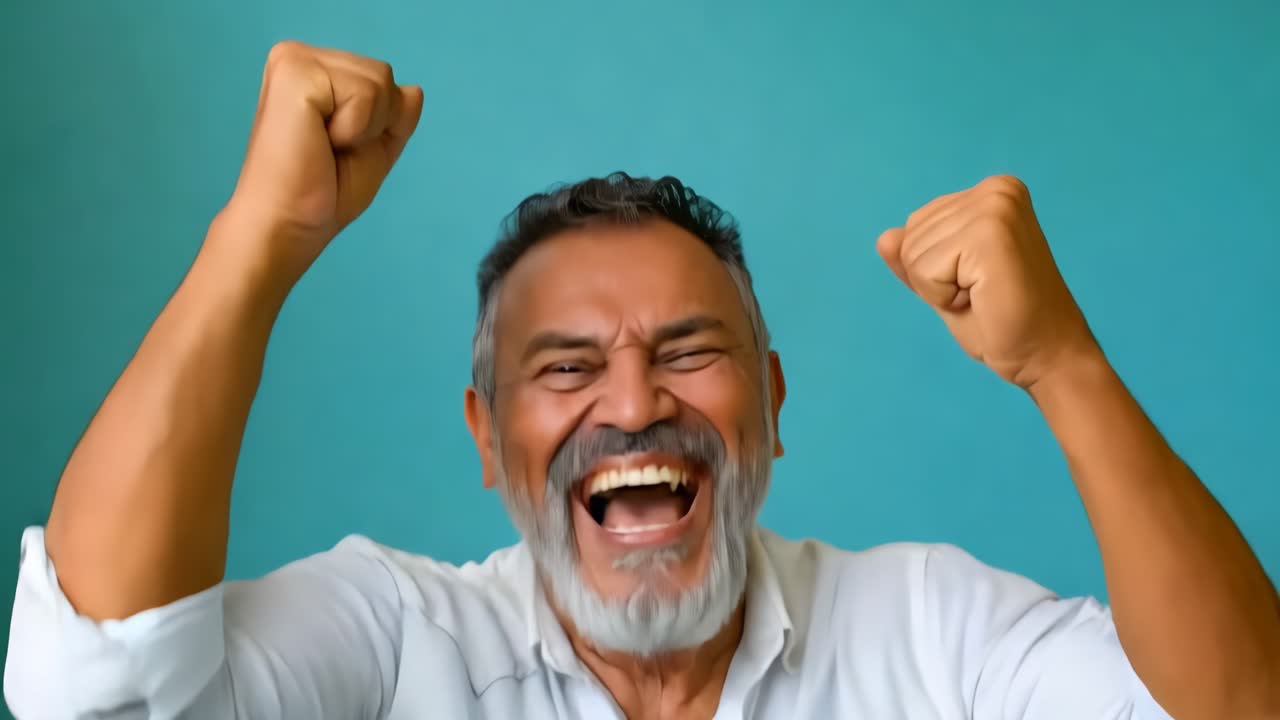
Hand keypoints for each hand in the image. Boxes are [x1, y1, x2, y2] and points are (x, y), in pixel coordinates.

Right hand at [213, 41, 424, 283]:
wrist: (287, 224)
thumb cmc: (323, 193)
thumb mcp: (374, 150)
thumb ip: (395, 118)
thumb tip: (415, 89)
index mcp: (312, 70)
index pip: (382, 79)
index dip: (378, 124)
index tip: (336, 149)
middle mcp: (299, 56)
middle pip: (384, 75)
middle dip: (374, 124)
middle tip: (329, 151)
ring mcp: (294, 59)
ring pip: (379, 81)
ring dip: (363, 128)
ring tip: (322, 146)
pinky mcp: (295, 72)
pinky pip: (365, 93)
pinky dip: (354, 129)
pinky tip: (318, 142)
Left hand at [876, 175, 1100, 389]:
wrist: (1046, 354)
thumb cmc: (1000, 321)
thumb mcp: (945, 282)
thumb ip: (914, 258)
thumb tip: (885, 237)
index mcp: (991, 192)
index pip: (915, 225)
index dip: (934, 268)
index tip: (976, 282)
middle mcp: (995, 189)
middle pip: (910, 236)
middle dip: (934, 278)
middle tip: (981, 293)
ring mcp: (994, 207)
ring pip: (912, 254)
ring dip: (940, 289)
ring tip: (984, 295)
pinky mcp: (990, 232)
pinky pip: (924, 269)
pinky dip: (943, 296)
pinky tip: (982, 298)